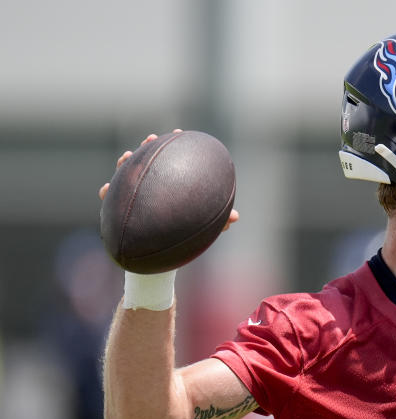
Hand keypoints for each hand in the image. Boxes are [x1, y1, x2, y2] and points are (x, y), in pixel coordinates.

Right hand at [98, 130, 239, 231]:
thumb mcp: (201, 225)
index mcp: (169, 185)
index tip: (178, 133)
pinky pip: (110, 198)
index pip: (170, 160)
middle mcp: (152, 185)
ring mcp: (135, 193)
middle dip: (147, 147)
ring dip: (124, 162)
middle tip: (151, 139)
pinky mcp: (120, 207)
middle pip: (147, 160)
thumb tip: (236, 217)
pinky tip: (104, 189)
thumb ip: (217, 221)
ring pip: (125, 173)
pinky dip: (106, 192)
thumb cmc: (185, 234)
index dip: (172, 144)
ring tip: (126, 156)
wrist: (164, 252)